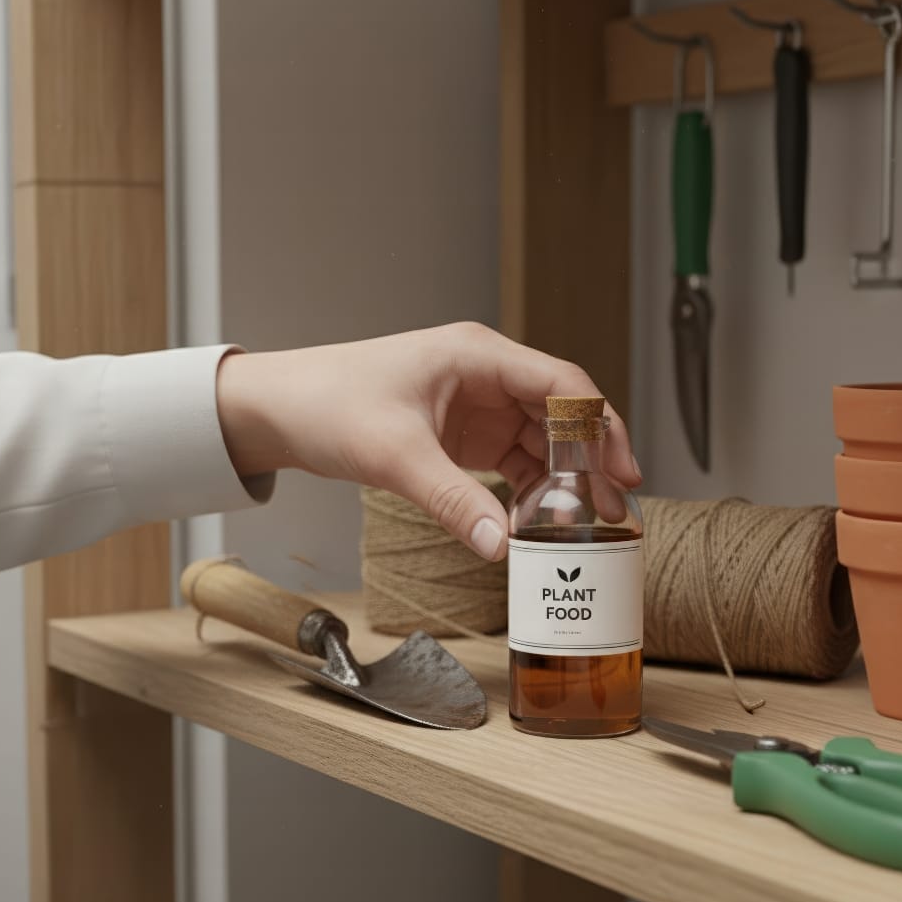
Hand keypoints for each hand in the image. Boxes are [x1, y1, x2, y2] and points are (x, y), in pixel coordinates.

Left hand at [215, 321, 641, 560]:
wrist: (279, 409)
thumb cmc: (328, 403)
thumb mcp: (395, 455)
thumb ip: (452, 500)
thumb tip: (500, 546)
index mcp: (478, 356)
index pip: (563, 382)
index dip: (600, 425)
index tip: (622, 470)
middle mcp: (485, 376)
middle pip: (561, 414)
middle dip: (589, 460)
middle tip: (614, 508)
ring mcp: (476, 405)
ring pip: (541, 441)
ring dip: (561, 480)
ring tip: (583, 524)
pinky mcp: (462, 434)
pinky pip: (511, 461)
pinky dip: (527, 490)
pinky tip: (534, 520)